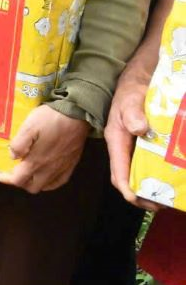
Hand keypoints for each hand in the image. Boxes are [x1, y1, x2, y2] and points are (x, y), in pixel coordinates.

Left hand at [0, 104, 90, 192]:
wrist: (77, 114)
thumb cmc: (50, 119)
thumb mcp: (28, 127)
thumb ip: (19, 144)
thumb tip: (12, 157)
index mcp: (37, 161)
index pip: (17, 180)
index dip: (4, 179)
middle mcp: (49, 169)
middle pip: (31, 187)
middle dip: (18, 182)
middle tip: (11, 171)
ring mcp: (62, 168)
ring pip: (45, 186)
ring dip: (32, 182)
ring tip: (26, 172)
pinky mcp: (71, 165)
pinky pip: (59, 182)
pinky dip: (48, 183)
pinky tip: (44, 175)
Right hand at [106, 64, 162, 209]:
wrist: (138, 80)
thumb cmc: (132, 91)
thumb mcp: (132, 99)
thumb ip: (133, 112)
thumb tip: (138, 128)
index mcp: (116, 140)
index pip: (117, 171)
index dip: (127, 188)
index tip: (139, 199)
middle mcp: (123, 148)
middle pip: (127, 177)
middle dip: (141, 195)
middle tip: (161, 204)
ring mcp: (132, 147)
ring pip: (137, 173)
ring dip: (149, 187)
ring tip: (166, 198)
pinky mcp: (142, 144)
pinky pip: (147, 164)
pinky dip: (156, 175)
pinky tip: (168, 179)